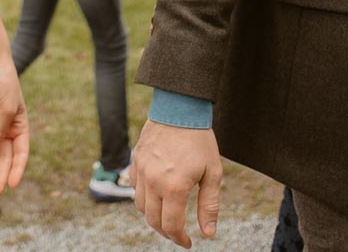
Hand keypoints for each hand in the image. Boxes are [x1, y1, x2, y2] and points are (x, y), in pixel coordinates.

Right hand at [133, 119, 221, 247]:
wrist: (179, 108)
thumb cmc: (199, 140)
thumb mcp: (213, 173)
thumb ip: (209, 205)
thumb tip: (208, 233)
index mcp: (174, 187)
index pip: (171, 225)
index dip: (180, 239)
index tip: (188, 242)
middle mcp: (153, 181)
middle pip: (153, 220)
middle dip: (166, 232)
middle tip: (178, 233)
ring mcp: (141, 171)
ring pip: (140, 206)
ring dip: (153, 215)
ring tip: (168, 214)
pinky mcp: (135, 161)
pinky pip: (134, 188)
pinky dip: (144, 198)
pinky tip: (157, 195)